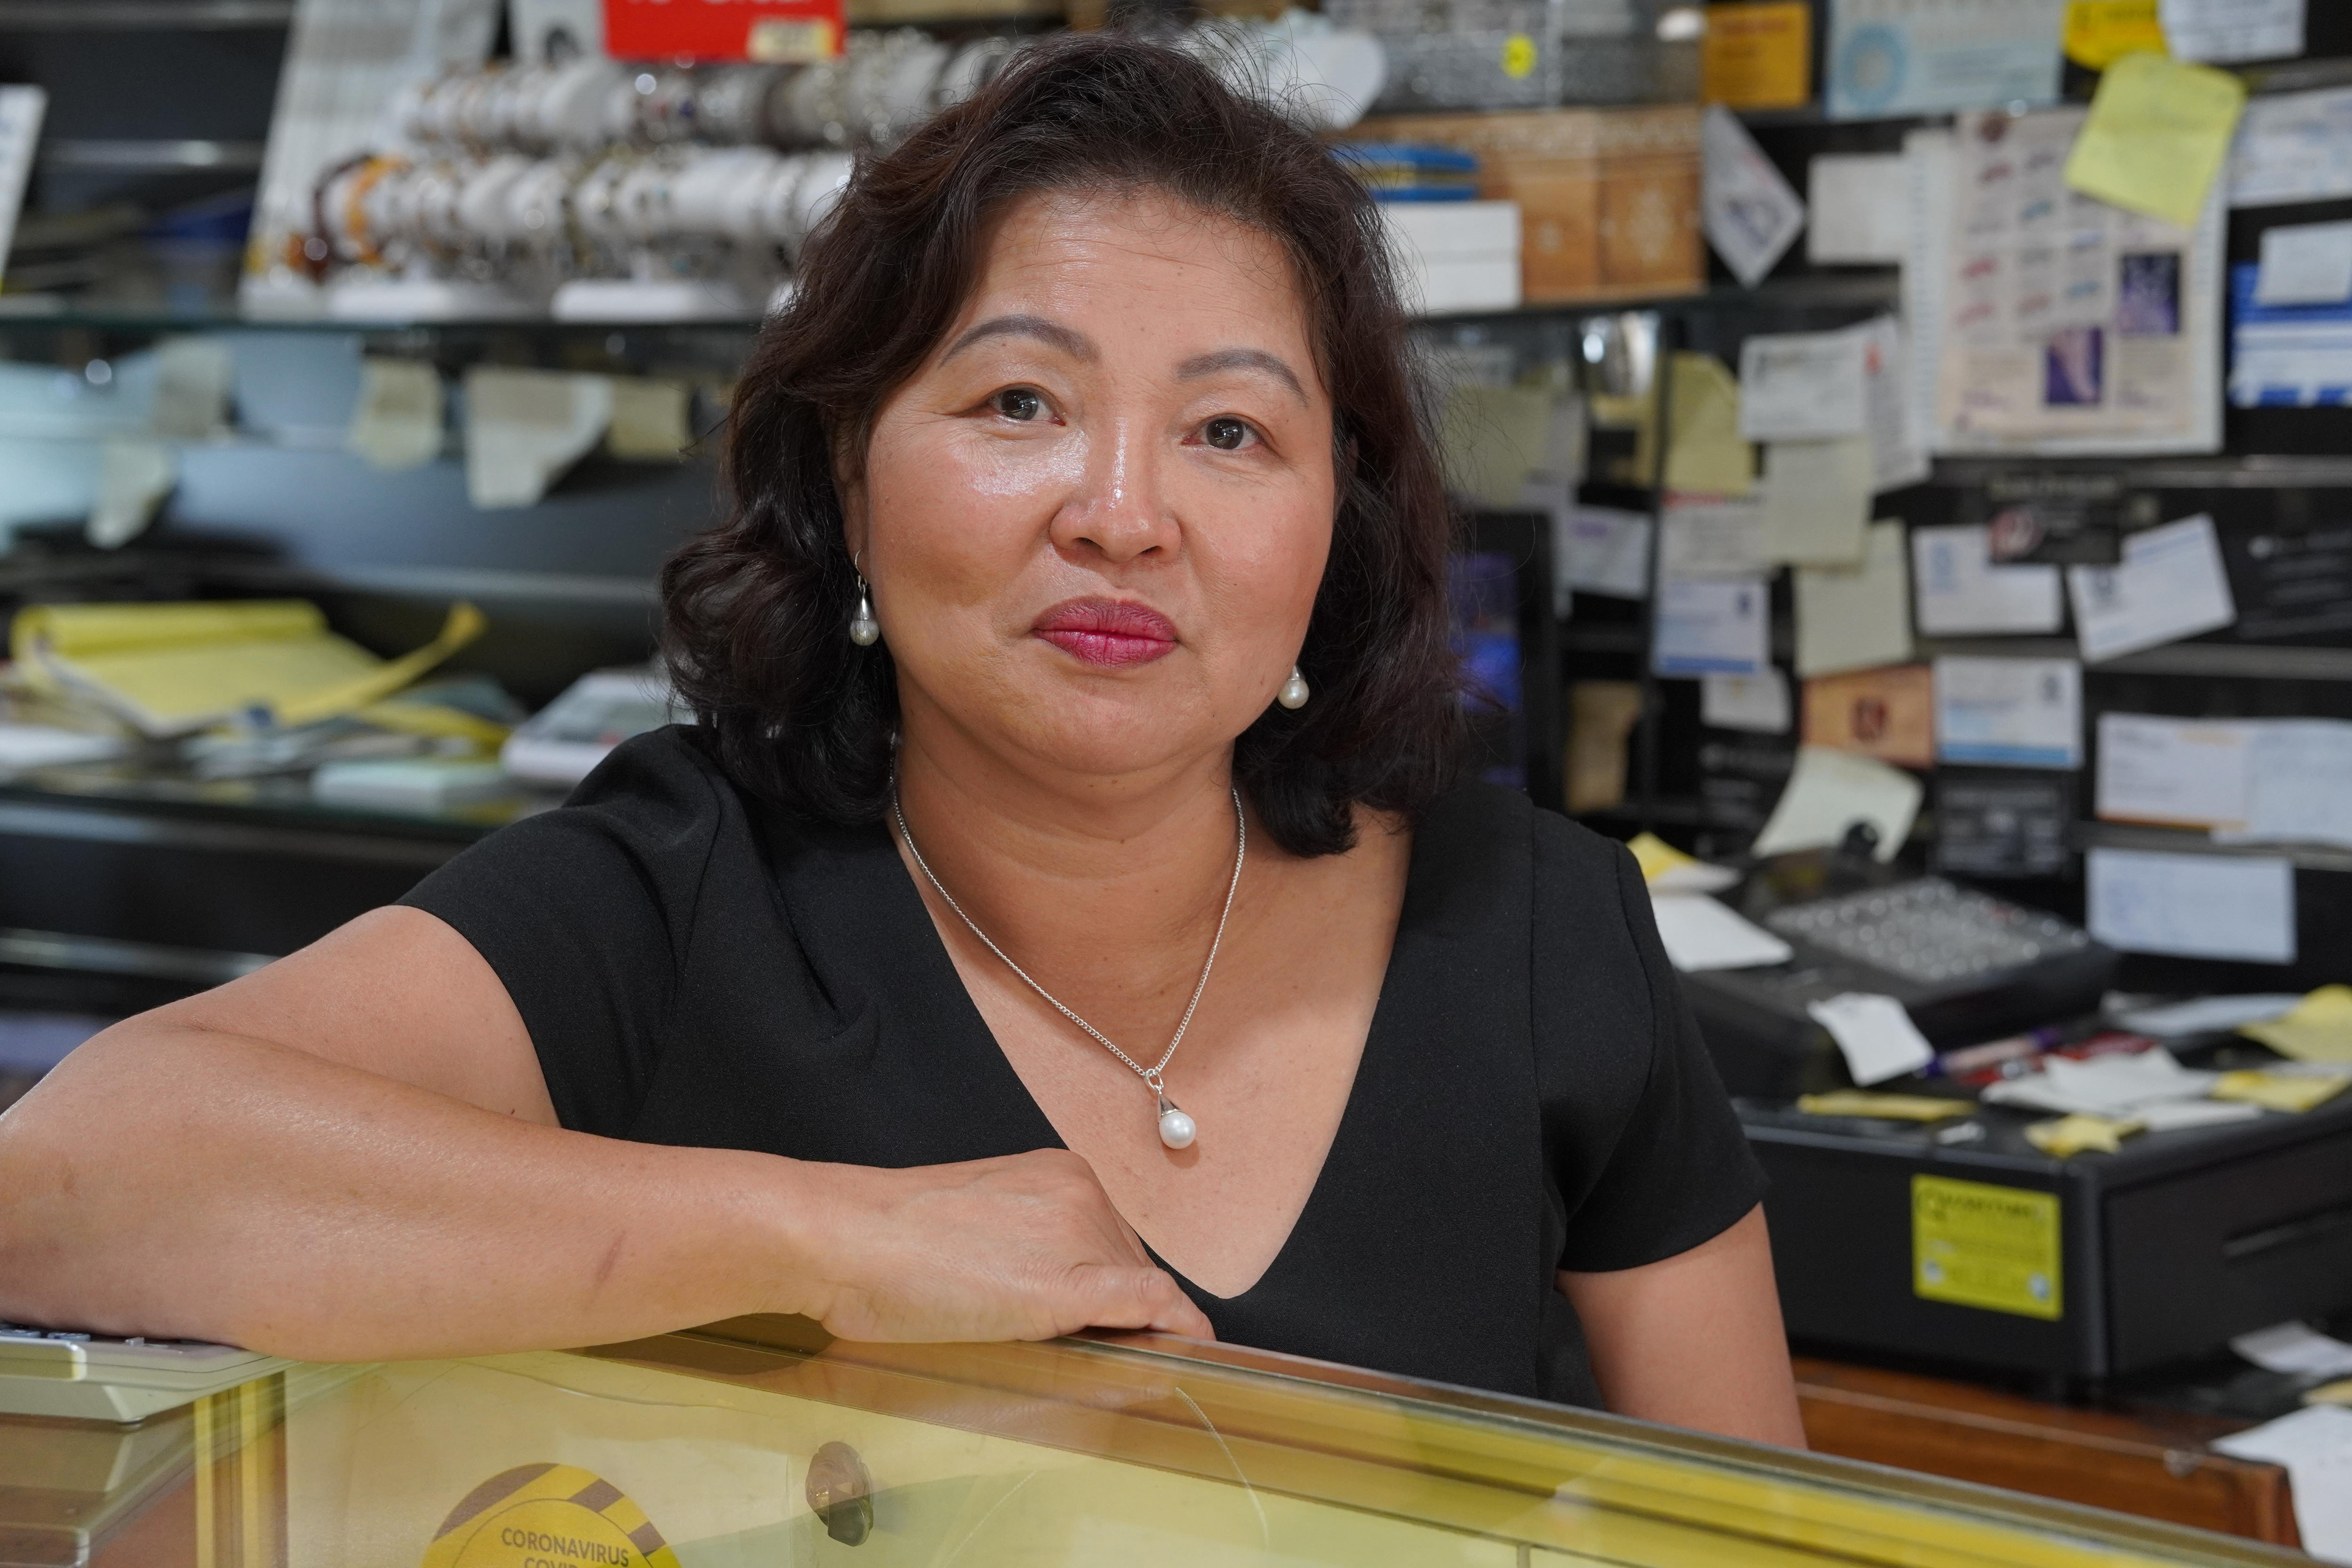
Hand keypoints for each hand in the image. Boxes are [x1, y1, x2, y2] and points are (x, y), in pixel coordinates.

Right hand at [788, 1148, 1214, 1343]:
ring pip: (1133, 1293)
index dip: (1117, 1287)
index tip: (1127, 1320)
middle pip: (1127, 1267)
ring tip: (1097, 1362)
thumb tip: (1065, 1296)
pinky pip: (1147, 1302)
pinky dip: (1175, 1325)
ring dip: (1126, 1329)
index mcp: (1059, 1174)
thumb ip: (1031, 1244)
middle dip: (1119, 1311)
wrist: (846, 1238)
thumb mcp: (979, 1222)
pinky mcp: (1067, 1283)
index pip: (1111, 1242)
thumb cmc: (889, 1240)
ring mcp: (1078, 1234)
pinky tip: (1191, 1345)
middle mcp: (1081, 1193)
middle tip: (1099, 1351)